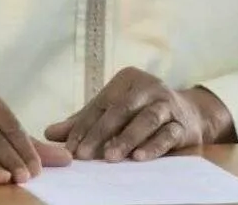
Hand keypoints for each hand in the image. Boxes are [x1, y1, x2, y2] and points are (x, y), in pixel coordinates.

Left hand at [44, 67, 234, 161]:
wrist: (189, 114)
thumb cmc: (141, 112)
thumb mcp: (113, 112)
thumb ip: (83, 122)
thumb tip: (49, 132)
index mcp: (128, 79)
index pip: (102, 104)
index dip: (84, 126)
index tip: (70, 149)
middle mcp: (149, 86)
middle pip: (122, 109)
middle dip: (101, 133)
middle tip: (84, 155)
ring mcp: (168, 104)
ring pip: (146, 119)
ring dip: (127, 138)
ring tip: (110, 157)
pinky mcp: (183, 124)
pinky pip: (168, 135)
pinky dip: (153, 146)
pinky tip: (138, 158)